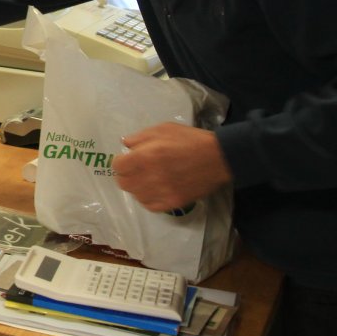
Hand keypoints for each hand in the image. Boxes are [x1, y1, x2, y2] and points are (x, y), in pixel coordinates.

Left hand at [114, 123, 231, 211]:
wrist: (218, 157)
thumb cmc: (190, 139)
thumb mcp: (163, 129)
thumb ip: (140, 137)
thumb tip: (125, 145)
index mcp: (146, 156)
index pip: (118, 166)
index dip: (120, 162)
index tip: (127, 159)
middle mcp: (151, 176)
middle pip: (123, 183)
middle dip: (126, 175)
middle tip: (135, 170)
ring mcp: (163, 192)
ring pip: (136, 196)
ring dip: (137, 187)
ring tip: (146, 180)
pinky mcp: (174, 202)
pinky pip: (151, 206)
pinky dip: (148, 199)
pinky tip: (154, 190)